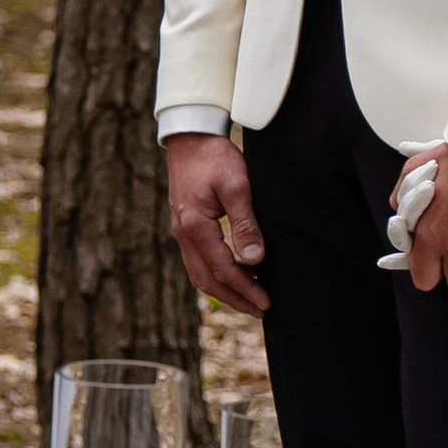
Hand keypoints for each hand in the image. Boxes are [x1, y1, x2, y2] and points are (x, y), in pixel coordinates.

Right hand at [166, 132, 268, 315]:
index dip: (245, 289)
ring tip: (249, 300)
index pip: (223, 270)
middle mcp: (184, 234)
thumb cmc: (215, 158)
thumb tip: (255, 260)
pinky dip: (215, 276)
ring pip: (200, 274)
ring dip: (224, 291)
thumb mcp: (237, 186)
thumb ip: (245, 224)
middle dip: (235, 299)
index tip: (266, 302)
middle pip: (208, 280)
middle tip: (260, 310)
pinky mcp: (185, 227)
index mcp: (196, 227)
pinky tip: (232, 277)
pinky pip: (197, 262)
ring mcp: (181, 232)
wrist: (191, 138)